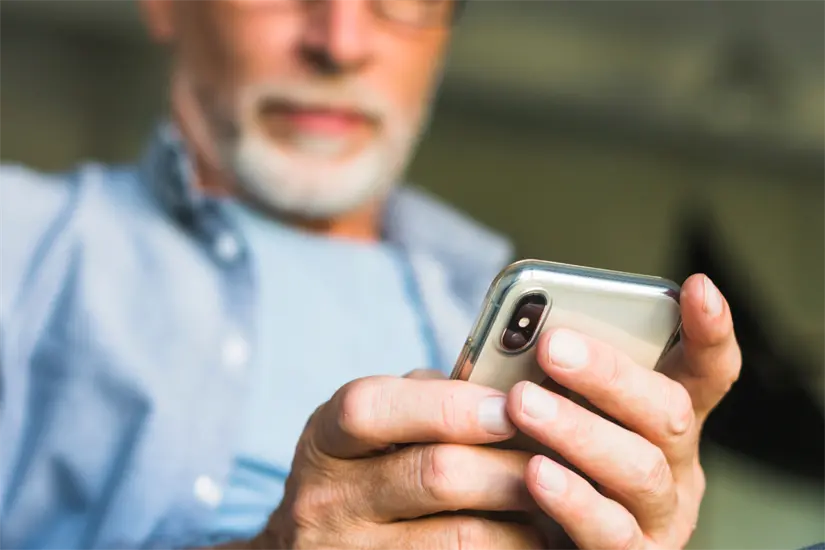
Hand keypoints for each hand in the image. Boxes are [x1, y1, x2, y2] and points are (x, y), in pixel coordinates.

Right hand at [255, 374, 544, 548]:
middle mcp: (327, 500)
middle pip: (434, 474)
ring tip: (556, 500)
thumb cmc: (370, 469)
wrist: (319, 546)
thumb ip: (430, 401)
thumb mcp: (378, 427)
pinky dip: (513, 549)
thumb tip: (520, 386)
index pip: (372, 409)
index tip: (509, 406)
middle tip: (559, 456)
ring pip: (464, 538)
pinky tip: (532, 536)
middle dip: (509, 463)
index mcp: (326, 438)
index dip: (448, 405)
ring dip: (525, 518)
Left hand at [509, 274, 740, 549]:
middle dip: (610, 376)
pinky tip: (535, 472)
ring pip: (640, 469)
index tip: (696, 287)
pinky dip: (574, 499)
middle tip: (552, 346)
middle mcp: (675, 462)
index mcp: (664, 415)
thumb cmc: (544, 453)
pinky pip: (611, 530)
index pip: (706, 369)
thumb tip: (517, 329)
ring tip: (523, 403)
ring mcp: (660, 513)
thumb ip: (554, 373)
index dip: (709, 332)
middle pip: (668, 412)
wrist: (532, 533)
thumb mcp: (555, 404)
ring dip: (579, 431)